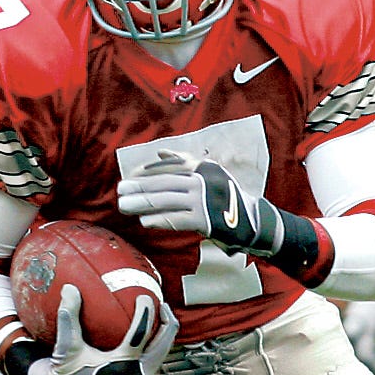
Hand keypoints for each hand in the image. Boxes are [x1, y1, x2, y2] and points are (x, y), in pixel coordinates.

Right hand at [26, 285, 178, 374]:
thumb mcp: (65, 347)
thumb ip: (68, 317)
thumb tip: (69, 287)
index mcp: (121, 369)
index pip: (140, 336)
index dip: (146, 313)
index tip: (144, 296)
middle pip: (162, 347)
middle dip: (167, 324)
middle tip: (162, 303)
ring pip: (159, 355)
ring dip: (162, 335)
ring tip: (160, 314)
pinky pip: (150, 360)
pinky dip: (152, 344)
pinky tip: (146, 330)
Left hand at [117, 150, 280, 255]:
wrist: (254, 221)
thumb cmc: (227, 198)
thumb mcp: (210, 174)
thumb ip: (186, 162)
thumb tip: (160, 153)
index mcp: (202, 168)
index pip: (169, 168)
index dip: (147, 173)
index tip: (129, 177)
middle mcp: (203, 181)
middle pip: (164, 183)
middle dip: (140, 187)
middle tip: (120, 191)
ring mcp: (205, 200)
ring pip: (167, 200)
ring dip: (143, 203)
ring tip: (124, 206)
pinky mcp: (206, 220)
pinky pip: (177, 219)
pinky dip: (160, 220)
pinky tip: (144, 221)